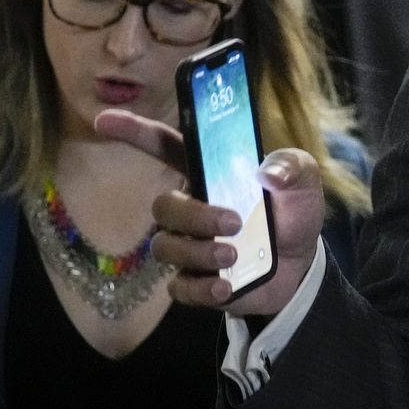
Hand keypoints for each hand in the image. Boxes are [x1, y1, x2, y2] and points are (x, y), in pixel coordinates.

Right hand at [94, 108, 325, 315]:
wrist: (301, 266)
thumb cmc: (292, 213)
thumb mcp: (304, 182)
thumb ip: (293, 167)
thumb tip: (269, 172)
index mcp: (207, 172)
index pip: (164, 146)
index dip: (134, 131)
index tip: (105, 121)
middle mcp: (190, 206)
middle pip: (164, 206)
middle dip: (195, 215)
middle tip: (234, 223)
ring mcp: (188, 246)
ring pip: (166, 246)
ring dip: (198, 251)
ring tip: (234, 254)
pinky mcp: (193, 281)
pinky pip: (179, 287)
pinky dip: (201, 287)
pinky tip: (226, 285)